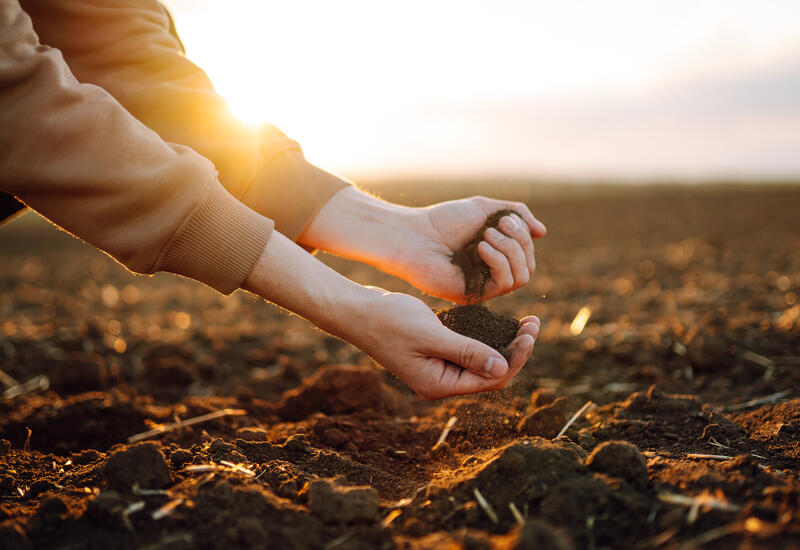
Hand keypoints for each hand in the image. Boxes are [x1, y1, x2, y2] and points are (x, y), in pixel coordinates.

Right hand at [243, 232, 539, 398]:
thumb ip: (466, 351)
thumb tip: (503, 367)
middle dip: (515, 350)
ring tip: (525, 321)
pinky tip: (499, 321)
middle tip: (534, 322)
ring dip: (504, 343)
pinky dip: (486, 337)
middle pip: (491, 373)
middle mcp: (441, 381)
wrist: (356, 311)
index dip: (516, 358)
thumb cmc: (389, 321)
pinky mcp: (435, 352)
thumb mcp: (431, 334)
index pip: (491, 379)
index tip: (530, 332)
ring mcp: (437, 368)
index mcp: (439, 384)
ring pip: (482, 360)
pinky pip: (469, 350)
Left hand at [395, 196, 546, 302]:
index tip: (505, 218)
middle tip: (497, 226)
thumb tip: (542, 232)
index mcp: (495, 255)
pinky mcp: (475, 295)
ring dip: (510, 251)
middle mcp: (492, 273)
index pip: (527, 253)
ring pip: (522, 277)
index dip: (523, 235)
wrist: (414, 235)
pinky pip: (505, 284)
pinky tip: (481, 248)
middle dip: (519, 241)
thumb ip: (516, 214)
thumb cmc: (444, 221)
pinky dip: (499, 262)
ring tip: (486, 236)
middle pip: (529, 265)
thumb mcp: (486, 208)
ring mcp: (484, 286)